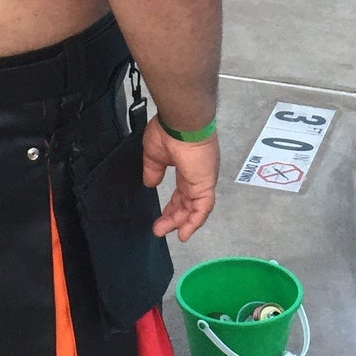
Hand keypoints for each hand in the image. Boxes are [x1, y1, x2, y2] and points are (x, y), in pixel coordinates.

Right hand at [142, 118, 217, 241]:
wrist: (181, 122)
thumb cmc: (169, 131)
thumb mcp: (154, 155)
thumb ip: (153, 170)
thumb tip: (150, 183)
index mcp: (187, 167)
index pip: (181, 193)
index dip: (172, 207)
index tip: (161, 217)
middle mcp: (197, 175)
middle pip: (187, 203)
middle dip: (173, 217)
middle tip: (159, 228)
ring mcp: (203, 179)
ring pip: (195, 208)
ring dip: (181, 222)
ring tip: (166, 232)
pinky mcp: (205, 184)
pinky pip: (202, 208)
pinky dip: (194, 222)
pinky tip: (183, 233)